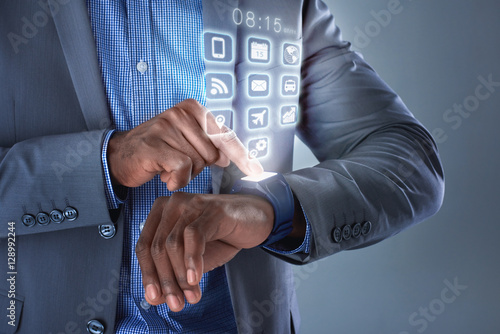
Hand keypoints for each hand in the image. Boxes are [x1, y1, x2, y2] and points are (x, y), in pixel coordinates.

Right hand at [107, 99, 262, 189]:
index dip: (243, 156)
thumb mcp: (186, 143)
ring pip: (198, 163)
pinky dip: (177, 179)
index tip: (257, 171)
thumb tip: (227, 158)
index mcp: (194, 109)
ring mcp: (167, 126)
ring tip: (168, 167)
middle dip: (199, 167)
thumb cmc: (158, 149)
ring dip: (185, 174)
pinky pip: (182, 169)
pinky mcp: (155, 144)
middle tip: (178, 163)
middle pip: (212, 154)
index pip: (226, 135)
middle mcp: (182, 112)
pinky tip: (165, 177)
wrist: (121, 155)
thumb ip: (208, 146)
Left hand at [135, 192, 273, 310]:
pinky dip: (192, 260)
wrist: (255, 220)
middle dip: (165, 280)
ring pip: (173, 244)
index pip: (144, 246)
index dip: (148, 274)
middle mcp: (172, 204)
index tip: (155, 298)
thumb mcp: (193, 259)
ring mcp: (192, 204)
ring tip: (191, 295)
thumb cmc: (222, 235)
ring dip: (180, 276)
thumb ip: (174, 274)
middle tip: (176, 303)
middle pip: (157, 247)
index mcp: (161, 212)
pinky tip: (196, 278)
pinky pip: (194, 236)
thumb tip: (155, 299)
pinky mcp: (212, 209)